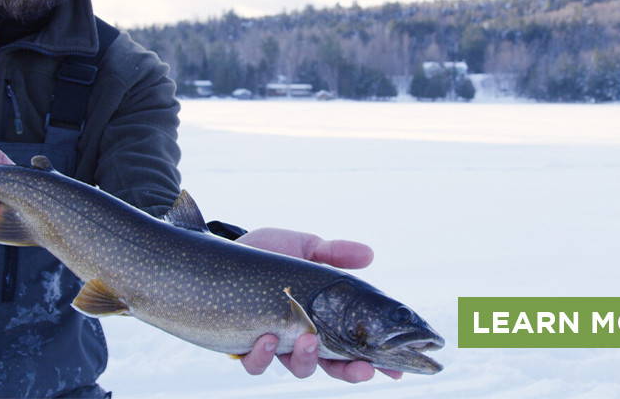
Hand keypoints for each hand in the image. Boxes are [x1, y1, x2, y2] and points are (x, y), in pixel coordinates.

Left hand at [236, 228, 402, 381]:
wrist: (223, 251)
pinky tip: (266, 338)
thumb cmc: (267, 254)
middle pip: (333, 366)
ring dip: (307, 359)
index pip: (354, 344)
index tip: (396, 366)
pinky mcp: (245, 344)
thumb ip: (335, 253)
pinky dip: (263, 355)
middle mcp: (300, 337)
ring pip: (298, 368)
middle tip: (364, 369)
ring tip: (308, 340)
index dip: (376, 359)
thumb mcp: (303, 247)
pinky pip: (256, 363)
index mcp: (321, 318)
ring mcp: (274, 343)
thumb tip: (370, 254)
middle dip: (351, 372)